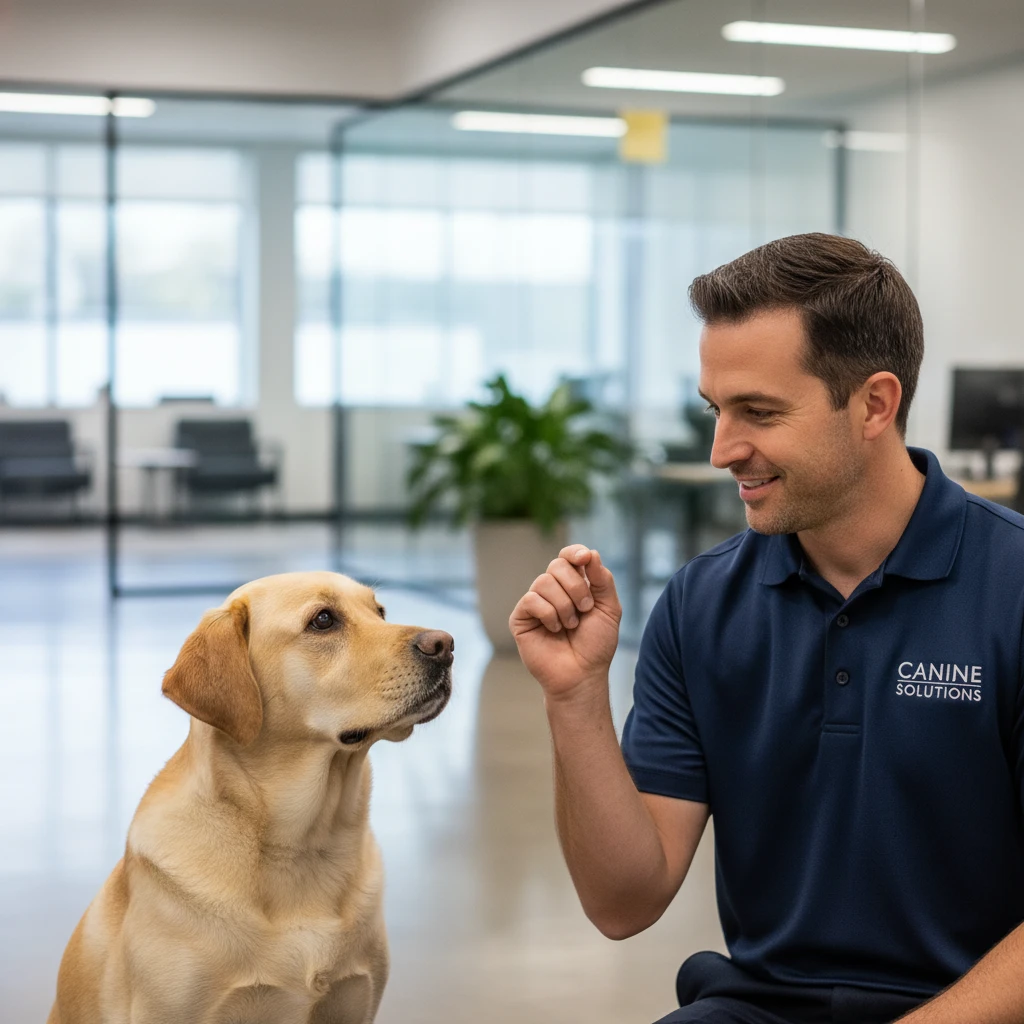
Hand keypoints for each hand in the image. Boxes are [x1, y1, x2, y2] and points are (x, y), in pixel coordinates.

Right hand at [509, 545, 621, 701]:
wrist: (582, 674)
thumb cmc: (596, 645)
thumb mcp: (609, 609)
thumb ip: (602, 579)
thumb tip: (590, 553)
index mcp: (573, 585)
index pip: (568, 556)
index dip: (574, 552)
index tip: (584, 559)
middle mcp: (552, 590)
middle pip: (557, 565)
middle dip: (576, 586)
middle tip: (585, 609)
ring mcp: (535, 603)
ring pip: (544, 581)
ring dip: (564, 605)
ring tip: (571, 625)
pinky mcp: (520, 618)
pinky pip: (532, 600)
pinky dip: (549, 614)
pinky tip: (554, 630)